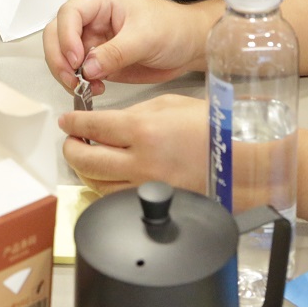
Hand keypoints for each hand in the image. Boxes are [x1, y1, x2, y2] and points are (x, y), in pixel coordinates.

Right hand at [43, 0, 208, 95]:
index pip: (70, 13)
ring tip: (82, 86)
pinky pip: (77, 72)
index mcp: (102, 2)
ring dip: (66, 73)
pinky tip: (94, 89)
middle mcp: (93, 20)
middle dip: (58, 57)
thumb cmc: (174, 28)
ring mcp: (94, 41)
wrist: (189, 46)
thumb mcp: (146, 37)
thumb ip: (115, 52)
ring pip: (63, 55)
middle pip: (57, 33)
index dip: (67, 36)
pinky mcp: (99, 62)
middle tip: (71, 77)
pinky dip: (79, 83)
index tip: (76, 58)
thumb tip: (88, 66)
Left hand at [60, 94, 208, 194]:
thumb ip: (135, 112)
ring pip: (96, 183)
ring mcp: (145, 186)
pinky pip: (116, 197)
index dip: (74, 122)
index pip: (93, 127)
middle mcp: (140, 162)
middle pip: (85, 159)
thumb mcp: (171, 104)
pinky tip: (107, 174)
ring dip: (85, 168)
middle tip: (71, 140)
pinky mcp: (152, 202)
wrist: (240, 162)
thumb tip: (110, 121)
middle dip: (71, 148)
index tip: (67, 120)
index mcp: (143, 131)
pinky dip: (105, 185)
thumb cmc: (213, 129)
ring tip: (86, 156)